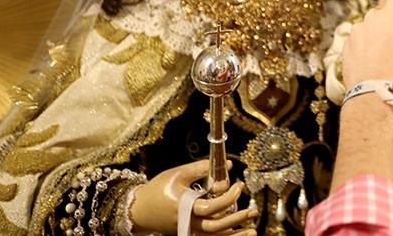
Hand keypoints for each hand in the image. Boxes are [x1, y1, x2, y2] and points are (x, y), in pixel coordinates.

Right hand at [130, 160, 256, 234]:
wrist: (139, 209)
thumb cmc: (158, 189)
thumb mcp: (178, 173)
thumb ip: (202, 168)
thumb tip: (229, 164)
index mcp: (184, 208)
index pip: (211, 207)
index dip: (228, 197)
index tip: (239, 185)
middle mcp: (187, 223)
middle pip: (215, 227)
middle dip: (236, 219)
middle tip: (253, 211)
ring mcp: (187, 231)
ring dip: (234, 235)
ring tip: (253, 231)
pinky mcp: (188, 234)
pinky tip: (237, 234)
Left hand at [342, 0, 392, 87]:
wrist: (374, 101)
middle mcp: (374, 18)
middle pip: (388, 14)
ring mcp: (358, 30)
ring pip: (375, 29)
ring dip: (382, 40)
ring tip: (388, 64)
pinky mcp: (348, 43)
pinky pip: (362, 41)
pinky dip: (370, 50)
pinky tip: (375, 66)